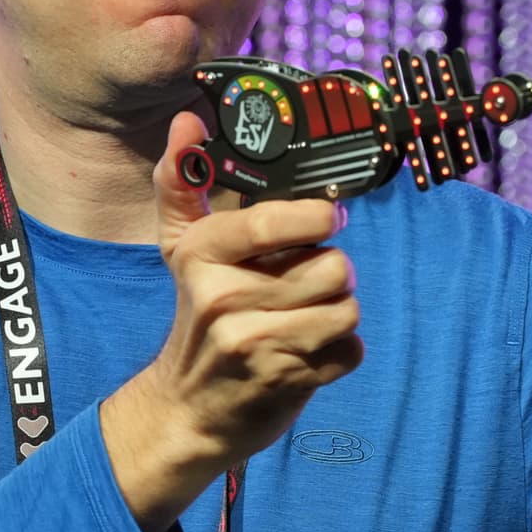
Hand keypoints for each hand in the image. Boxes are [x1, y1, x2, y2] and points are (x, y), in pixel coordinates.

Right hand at [101, 111, 363, 531]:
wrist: (186, 411)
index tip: (328, 221)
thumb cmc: (197, 317)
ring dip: (338, 314)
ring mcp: (254, 344)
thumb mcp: (180, 249)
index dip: (317, 218)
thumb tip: (186, 120)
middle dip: (332, 275)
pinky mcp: (285, 383)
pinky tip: (307, 354)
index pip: (274, 221)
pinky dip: (340, 354)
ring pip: (346, 310)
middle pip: (332, 268)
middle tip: (308, 284)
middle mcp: (224, 298)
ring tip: (306, 319)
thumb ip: (182, 182)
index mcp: (202, 255)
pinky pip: (350, 351)